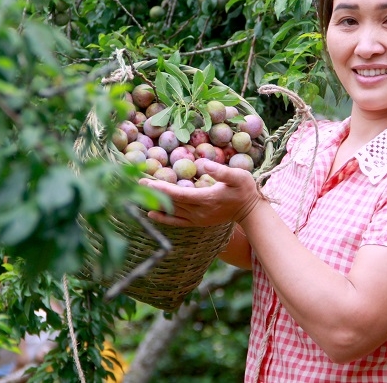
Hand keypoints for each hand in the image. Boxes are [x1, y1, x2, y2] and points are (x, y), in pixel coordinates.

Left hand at [140, 160, 265, 227]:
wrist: (250, 210)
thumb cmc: (244, 189)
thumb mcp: (238, 176)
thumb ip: (220, 171)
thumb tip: (201, 164)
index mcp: (206, 199)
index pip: (179, 194)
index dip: (162, 188)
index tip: (147, 181)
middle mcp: (199, 212)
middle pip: (171, 202)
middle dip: (154, 193)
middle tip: (136, 182)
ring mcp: (197, 219)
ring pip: (171, 212)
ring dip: (155, 204)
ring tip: (138, 196)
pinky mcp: (198, 222)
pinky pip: (177, 221)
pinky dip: (163, 218)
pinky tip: (151, 214)